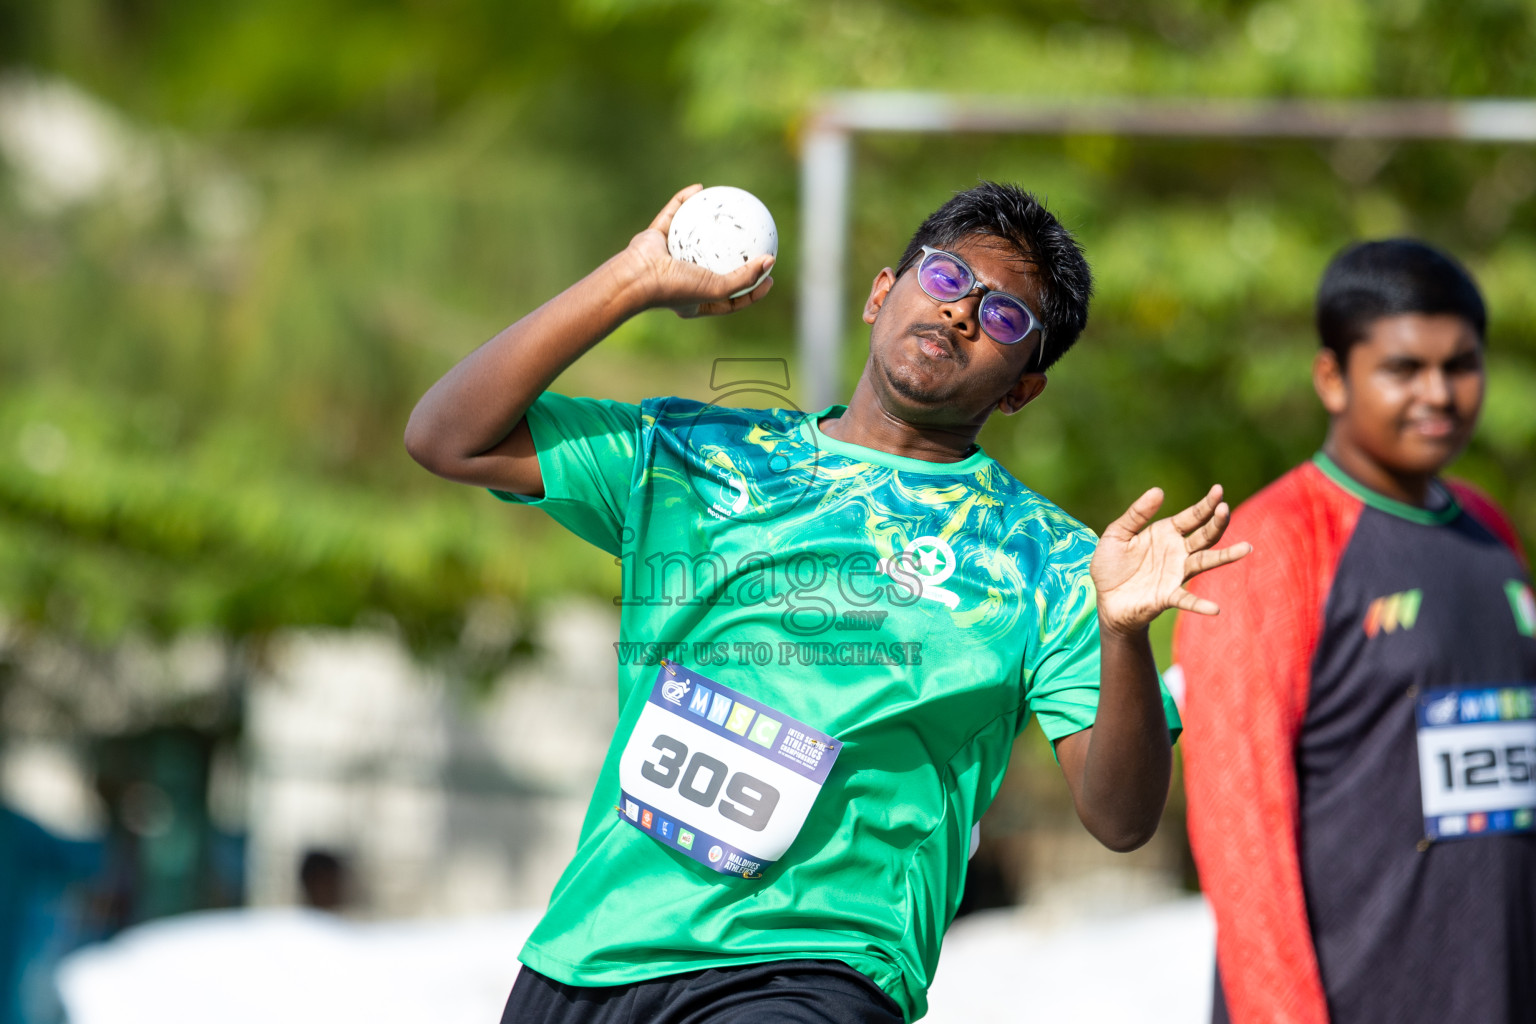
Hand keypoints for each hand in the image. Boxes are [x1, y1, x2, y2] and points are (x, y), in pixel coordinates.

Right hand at [618, 184, 775, 317]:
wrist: (637, 278)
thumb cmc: (676, 288)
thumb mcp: (718, 289)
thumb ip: (745, 278)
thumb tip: (770, 262)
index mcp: (696, 299)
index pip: (730, 297)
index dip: (752, 289)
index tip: (770, 275)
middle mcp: (683, 278)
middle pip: (713, 264)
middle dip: (731, 255)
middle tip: (754, 241)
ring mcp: (669, 256)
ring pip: (694, 235)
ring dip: (708, 221)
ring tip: (729, 209)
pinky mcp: (656, 236)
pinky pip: (673, 213)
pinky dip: (683, 200)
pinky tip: (700, 188)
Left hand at [1090, 484, 1251, 634]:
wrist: (1104, 598)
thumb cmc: (1111, 565)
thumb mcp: (1117, 534)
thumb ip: (1136, 514)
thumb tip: (1159, 491)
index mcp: (1167, 533)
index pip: (1193, 516)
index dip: (1206, 504)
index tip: (1218, 490)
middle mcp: (1178, 552)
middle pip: (1205, 536)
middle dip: (1217, 523)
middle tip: (1225, 510)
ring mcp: (1176, 574)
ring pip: (1206, 562)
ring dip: (1226, 556)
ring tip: (1246, 548)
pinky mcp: (1168, 596)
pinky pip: (1187, 600)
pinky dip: (1200, 604)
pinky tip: (1215, 609)